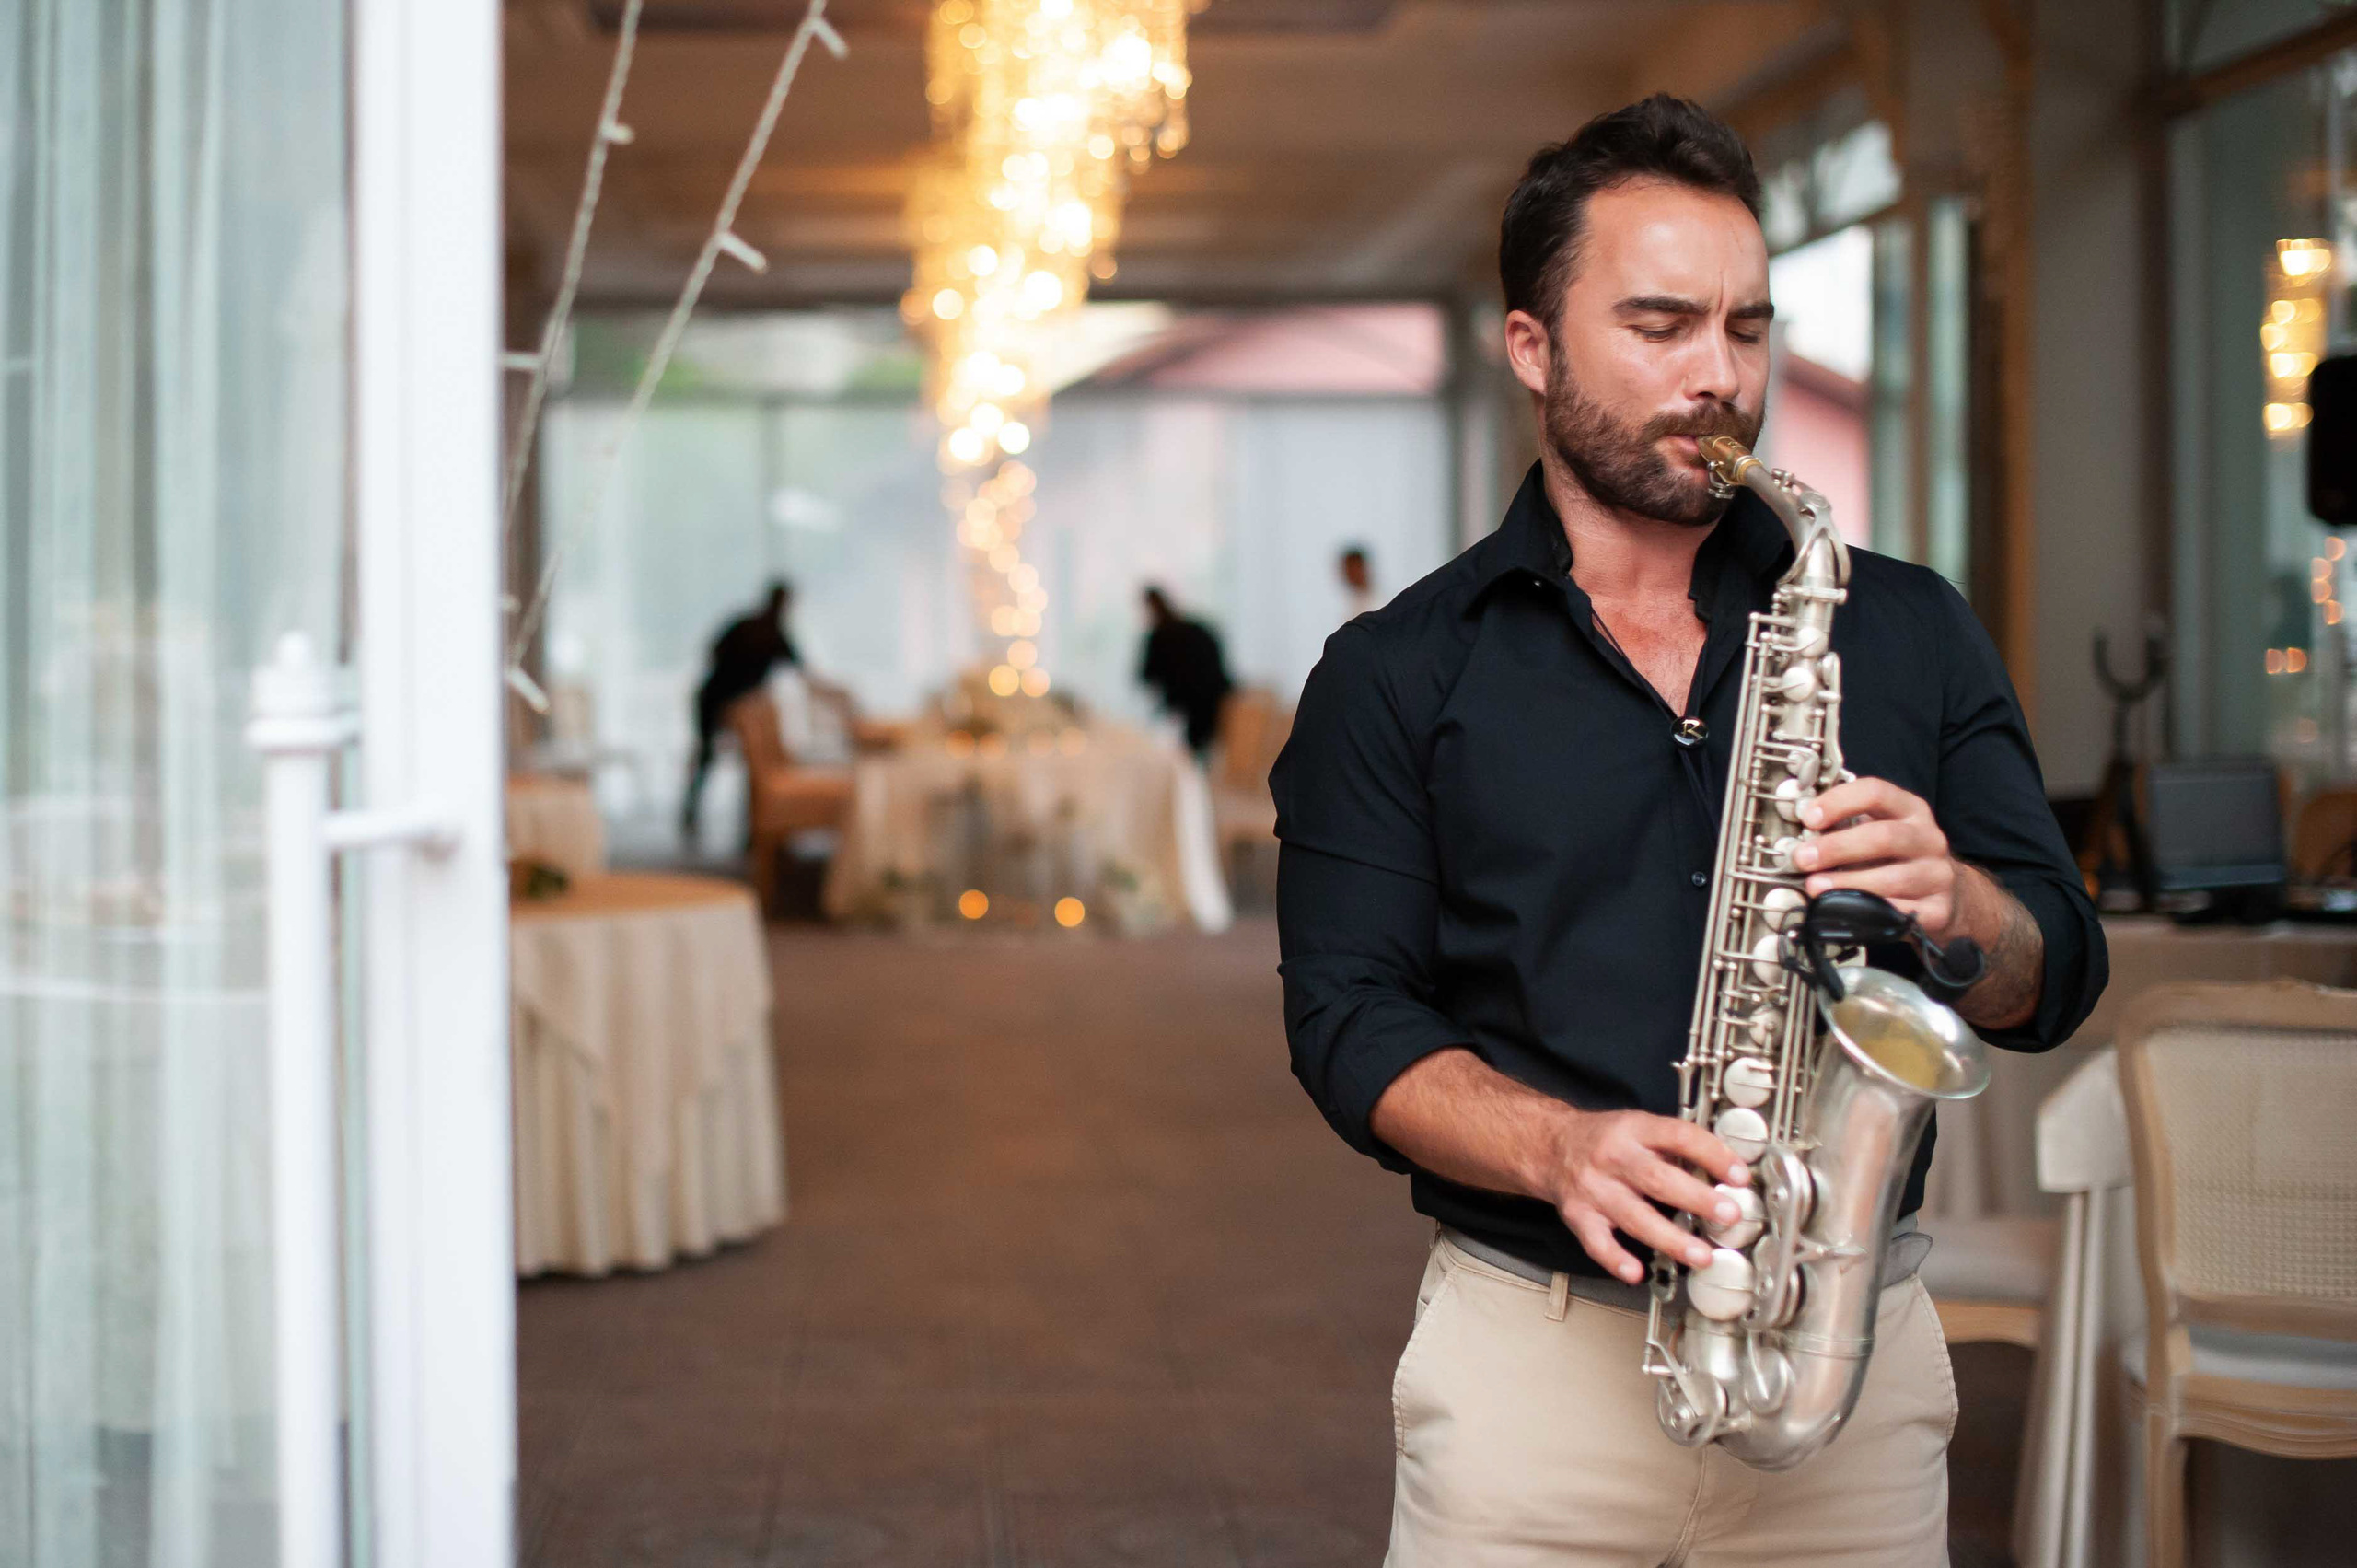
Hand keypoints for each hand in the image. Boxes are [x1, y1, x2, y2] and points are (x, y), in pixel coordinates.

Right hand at [1539, 1107, 1750, 1284]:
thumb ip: (1678, 1147)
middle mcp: (1613, 1158)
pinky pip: (1597, 1242)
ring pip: (1634, 1216)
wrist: (1552, 1146)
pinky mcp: (1580, 1216)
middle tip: (1729, 1215)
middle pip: (1658, 1179)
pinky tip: (1636, 1273)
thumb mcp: (1641, 1127)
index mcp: (1635, 1130)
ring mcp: (1595, 1189)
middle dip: (1697, 1199)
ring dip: (1671, 1238)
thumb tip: (1727, 1173)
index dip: (1712, 1154)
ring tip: (1702, 1255)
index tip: (1739, 1174)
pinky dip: (1615, 1259)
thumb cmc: (1606, 1140)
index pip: (1678, 1136)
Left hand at [1793, 777, 1962, 936]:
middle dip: (1837, 847)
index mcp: (1910, 810)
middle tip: (1803, 859)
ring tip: (1816, 887)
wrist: (1944, 895)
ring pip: (1892, 878)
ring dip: (1847, 883)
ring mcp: (1937, 874)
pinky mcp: (1939, 909)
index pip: (1876, 792)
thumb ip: (1845, 828)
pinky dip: (1870, 912)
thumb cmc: (1897, 860)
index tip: (1810, 818)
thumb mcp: (1877, 832)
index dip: (1839, 802)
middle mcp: (1928, 838)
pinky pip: (1902, 912)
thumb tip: (1800, 838)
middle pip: (1884, 836)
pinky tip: (1846, 910)